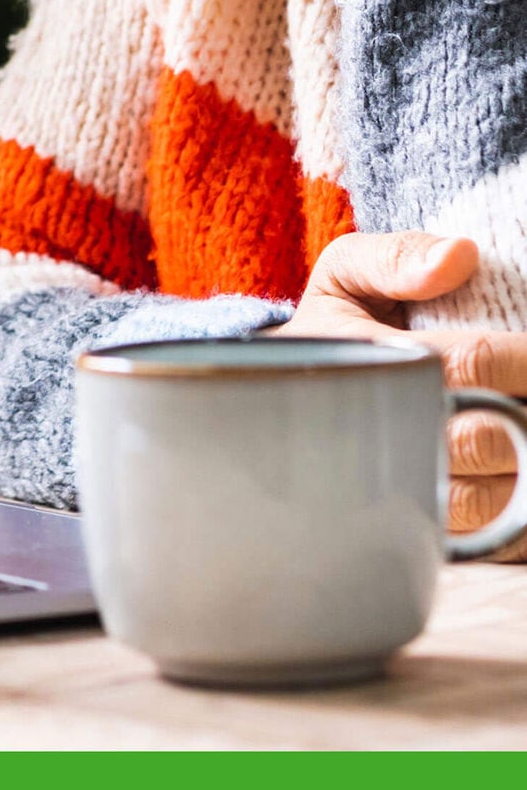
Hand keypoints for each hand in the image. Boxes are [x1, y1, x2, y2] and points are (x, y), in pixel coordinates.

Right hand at [269, 230, 526, 560]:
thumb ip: (396, 256)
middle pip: (491, 438)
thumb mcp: (344, 273)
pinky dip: (518, 505)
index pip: (471, 365)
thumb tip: (461, 256)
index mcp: (370, 366)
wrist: (286, 392)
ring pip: (497, 497)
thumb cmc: (333, 328)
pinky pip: (494, 534)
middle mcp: (383, 438)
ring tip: (516, 417)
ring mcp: (403, 494)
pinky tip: (511, 462)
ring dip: (524, 458)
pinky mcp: (425, 529)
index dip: (522, 356)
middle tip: (524, 387)